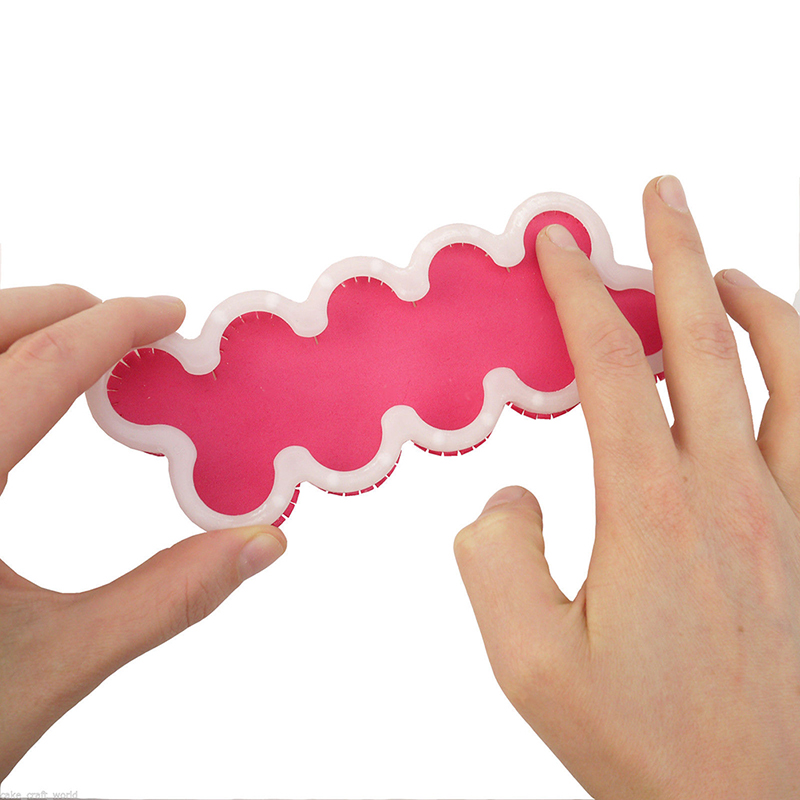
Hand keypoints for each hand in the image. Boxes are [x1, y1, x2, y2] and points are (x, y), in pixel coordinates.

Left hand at [0, 287, 285, 780]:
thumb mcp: (59, 660)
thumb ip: (169, 597)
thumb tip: (259, 546)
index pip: (40, 367)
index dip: (114, 327)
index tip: (168, 314)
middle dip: (61, 310)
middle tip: (130, 325)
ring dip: (20, 330)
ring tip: (83, 349)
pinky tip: (22, 398)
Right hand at [454, 176, 799, 798]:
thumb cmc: (643, 742)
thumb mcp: (528, 659)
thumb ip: (496, 557)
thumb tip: (512, 499)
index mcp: (653, 509)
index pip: (610, 364)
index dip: (578, 290)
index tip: (557, 241)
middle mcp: (731, 492)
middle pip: (704, 338)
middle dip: (674, 252)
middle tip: (659, 193)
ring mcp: (788, 513)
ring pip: (790, 371)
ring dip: (753, 303)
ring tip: (719, 267)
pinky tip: (786, 362)